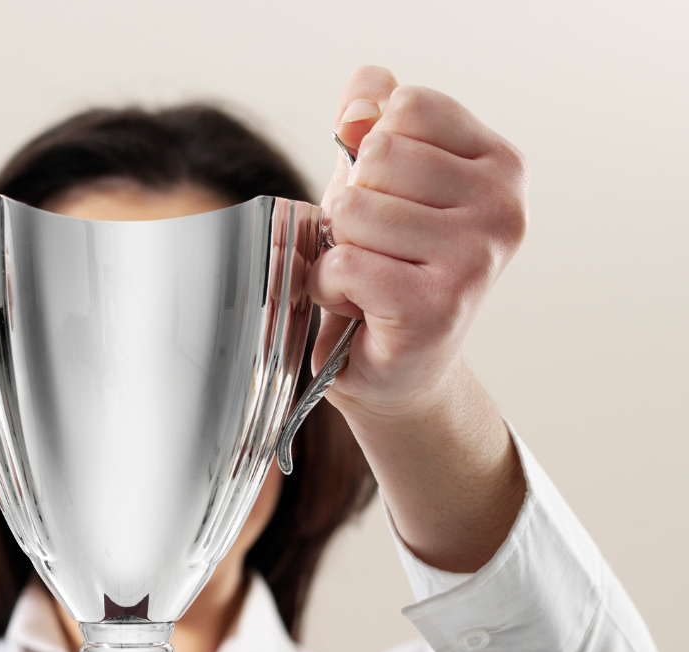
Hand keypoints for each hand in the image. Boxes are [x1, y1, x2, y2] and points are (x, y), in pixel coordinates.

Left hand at [309, 66, 527, 421]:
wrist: (398, 371)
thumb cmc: (388, 271)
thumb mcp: (379, 184)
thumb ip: (370, 124)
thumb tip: (359, 102)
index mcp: (500, 167)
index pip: (407, 107)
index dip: (370, 154)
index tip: (389, 202)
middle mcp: (502, 209)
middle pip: (377, 156)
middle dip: (351, 206)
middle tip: (375, 251)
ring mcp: (473, 259)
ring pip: (355, 210)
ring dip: (338, 250)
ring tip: (367, 280)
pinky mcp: (434, 307)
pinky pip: (343, 264)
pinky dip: (327, 286)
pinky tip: (355, 306)